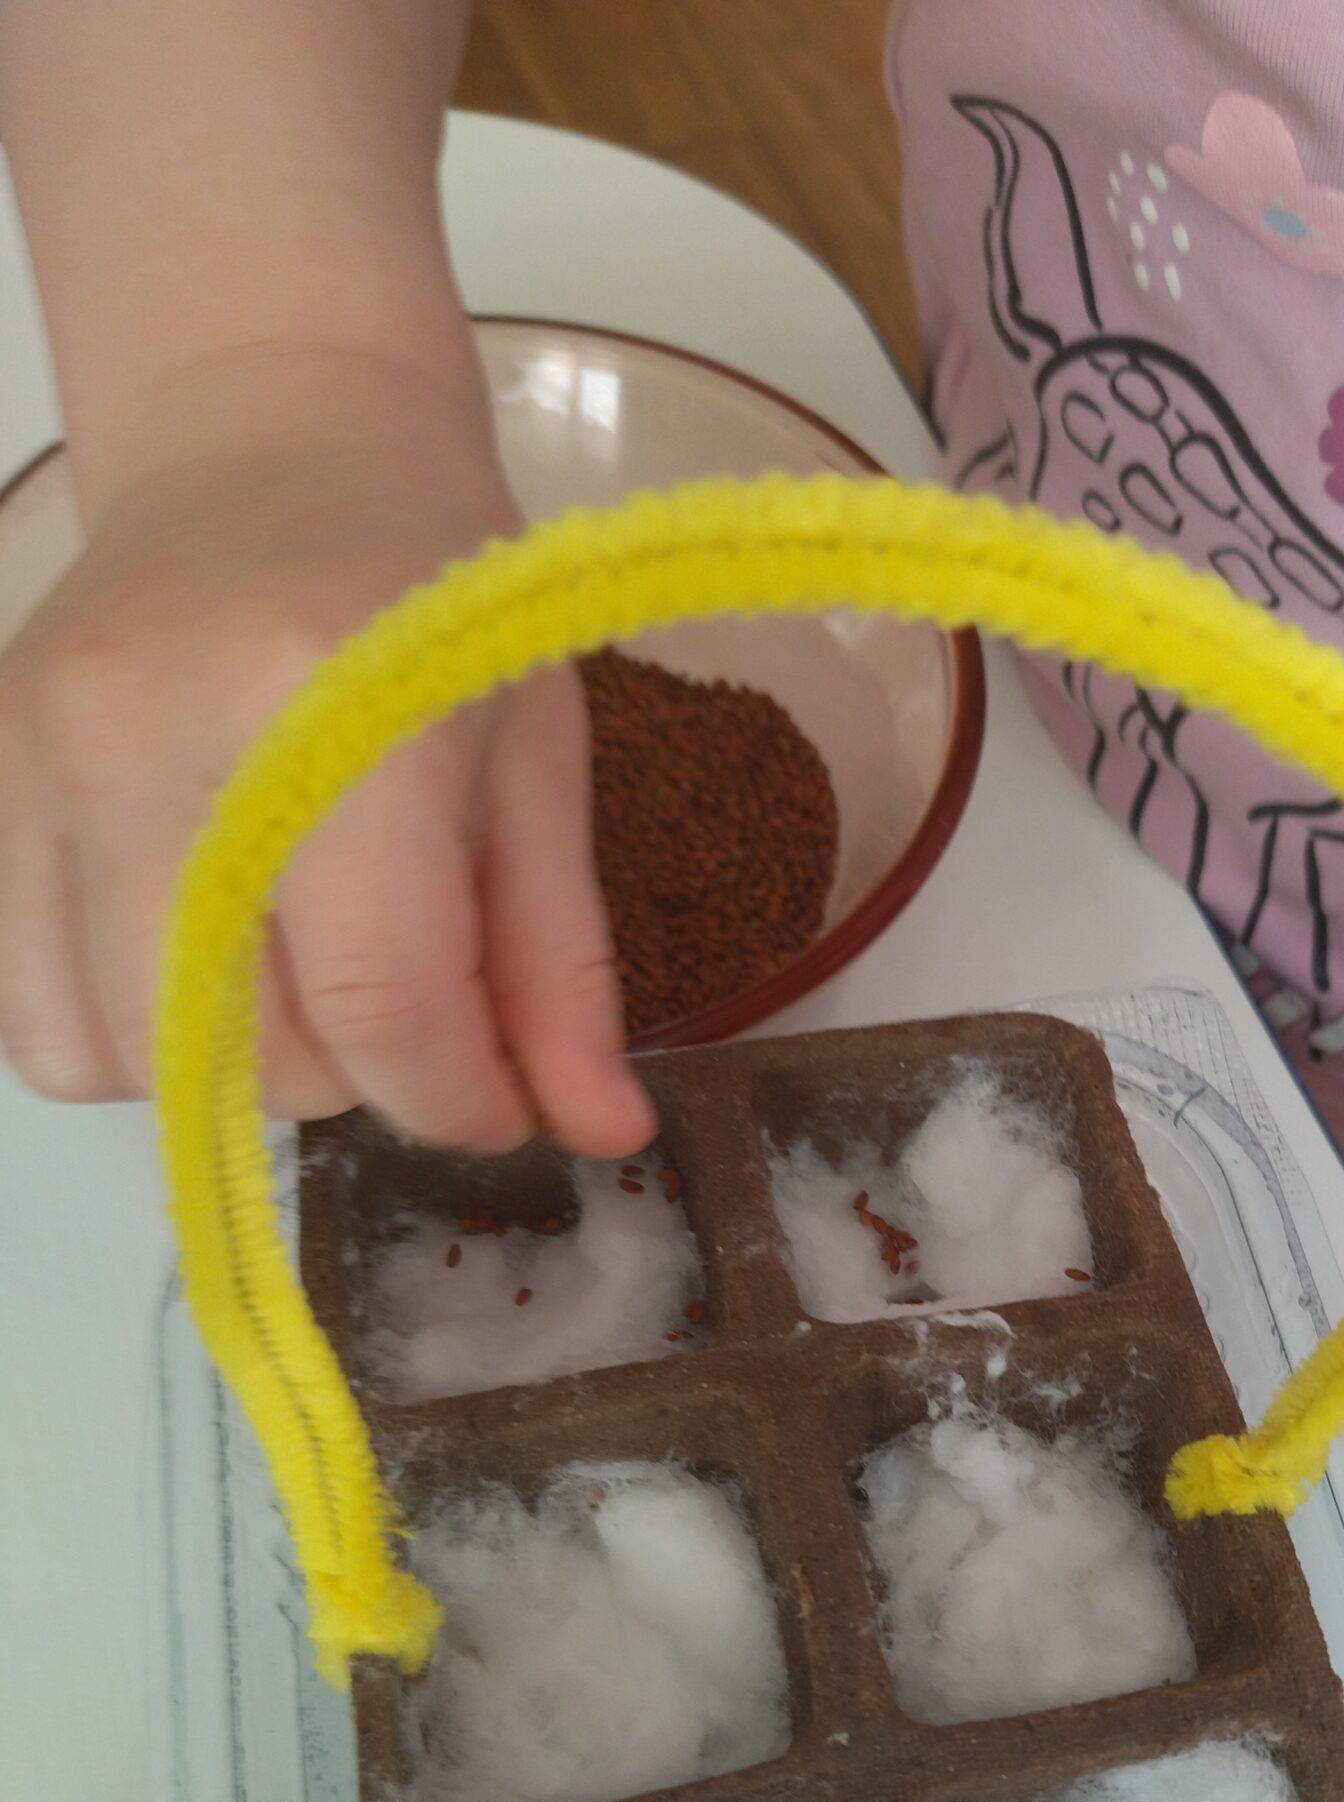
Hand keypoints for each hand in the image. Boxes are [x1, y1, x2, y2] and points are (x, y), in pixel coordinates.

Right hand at [0, 350, 653, 1157]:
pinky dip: (126, 1036)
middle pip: (250, 1053)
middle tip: (401, 1000)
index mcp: (340, 707)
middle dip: (357, 1078)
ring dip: (232, 1070)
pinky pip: (29, 1012)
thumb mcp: (535, 761)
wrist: (272, 439)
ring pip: (120, 1057)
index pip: (379, 1002)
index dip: (454, 1099)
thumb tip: (604, 1137)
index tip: (494, 1104)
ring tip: (295, 975)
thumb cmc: (432, 596)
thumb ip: (560, 964)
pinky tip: (201, 959)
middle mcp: (163, 732)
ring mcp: (46, 757)